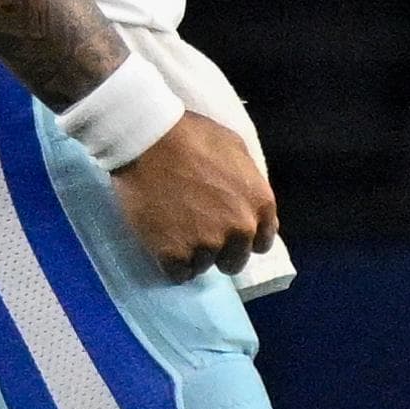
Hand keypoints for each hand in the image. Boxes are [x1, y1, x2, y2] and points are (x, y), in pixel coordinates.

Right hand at [113, 112, 277, 280]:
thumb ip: (248, 181)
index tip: (226, 232)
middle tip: (195, 230)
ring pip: (203, 266)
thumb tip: (248, 202)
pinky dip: (170, 263)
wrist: (148, 139)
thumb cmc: (191, 135)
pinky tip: (161, 244)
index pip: (262, 242)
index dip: (243, 238)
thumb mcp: (235, 148)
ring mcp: (207, 244)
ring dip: (191, 254)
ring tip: (173, 229)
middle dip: (218, 250)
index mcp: (259, 203)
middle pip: (234, 260)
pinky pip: (178, 274)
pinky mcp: (175, 254)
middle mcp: (239, 229)